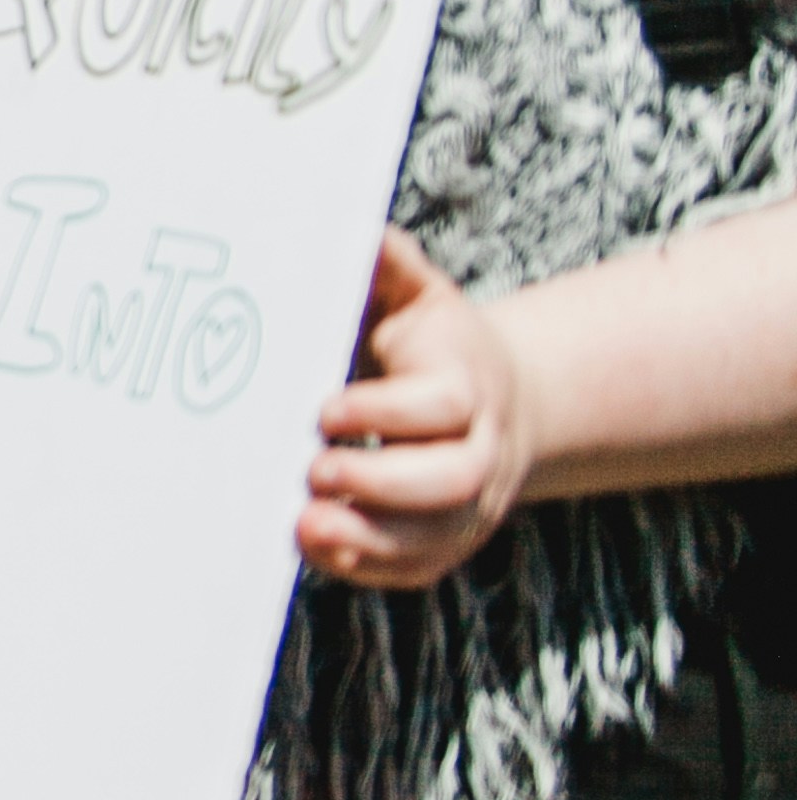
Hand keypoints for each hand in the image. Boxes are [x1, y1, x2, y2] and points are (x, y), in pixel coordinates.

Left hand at [302, 227, 530, 588]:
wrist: (492, 398)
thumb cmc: (429, 340)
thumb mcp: (414, 295)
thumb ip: (387, 265)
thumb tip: (360, 232)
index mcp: (467, 384)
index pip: (442, 405)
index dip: (386, 412)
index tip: (323, 410)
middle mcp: (479, 450)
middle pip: (449, 480)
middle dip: (380, 482)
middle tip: (313, 470)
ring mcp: (468, 504)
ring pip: (435, 537)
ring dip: (371, 538)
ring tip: (307, 525)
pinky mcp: (447, 540)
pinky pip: (418, 567)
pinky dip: (371, 567)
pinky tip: (321, 550)